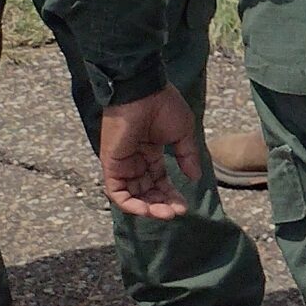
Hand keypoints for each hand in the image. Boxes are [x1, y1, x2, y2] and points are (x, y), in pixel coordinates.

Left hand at [99, 87, 201, 218]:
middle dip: (161, 204)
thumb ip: (187, 156)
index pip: (159, 180)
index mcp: (151, 152)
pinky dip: (129, 204)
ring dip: (148, 207)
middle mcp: (135, 161)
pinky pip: (116, 192)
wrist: (144, 92)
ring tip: (166, 213)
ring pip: (131, 195)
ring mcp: (122, 164)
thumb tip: (195, 177)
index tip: (185, 206)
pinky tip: (147, 209)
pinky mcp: (111, 164)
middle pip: (146, 191)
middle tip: (176, 212)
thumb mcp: (183, 133)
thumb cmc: (164, 106)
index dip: (171, 194)